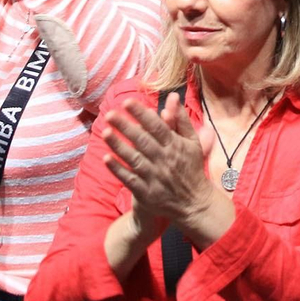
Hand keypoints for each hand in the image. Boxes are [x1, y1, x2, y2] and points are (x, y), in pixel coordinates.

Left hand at [102, 96, 220, 234]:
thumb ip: (181, 119)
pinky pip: (129, 179)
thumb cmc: (191, 168)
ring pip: (134, 159)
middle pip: (142, 141)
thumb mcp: (192, 142)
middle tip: (110, 114)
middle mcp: (164, 160)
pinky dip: (118, 169)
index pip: (157, 126)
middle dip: (125, 126)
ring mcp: (154, 177)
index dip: (142, 114)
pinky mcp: (146, 193)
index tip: (127, 103)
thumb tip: (173, 96)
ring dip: (119, 146)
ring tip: (105, 132)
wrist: (194, 203)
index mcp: (175, 146)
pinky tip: (106, 158)